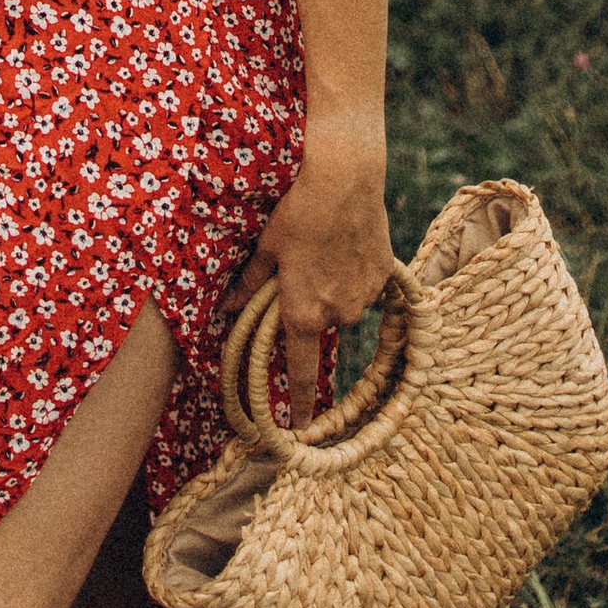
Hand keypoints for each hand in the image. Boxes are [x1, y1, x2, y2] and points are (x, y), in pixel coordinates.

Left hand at [222, 121, 396, 423]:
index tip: (301, 430)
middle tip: (301, 265)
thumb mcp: (265, 248)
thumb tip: (225, 309)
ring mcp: (363, 297)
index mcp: (302, 313)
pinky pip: (364, 286)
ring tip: (323, 245)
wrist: (345, 178)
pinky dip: (353, 272)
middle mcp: (336, 314)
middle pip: (317, 324)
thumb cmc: (297, 211)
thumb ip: (248, 286)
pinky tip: (345, 240)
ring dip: (331, 287)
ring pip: (342, 304)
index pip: (299, 372)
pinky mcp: (383, 276)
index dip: (300, 403)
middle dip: (308, 305)